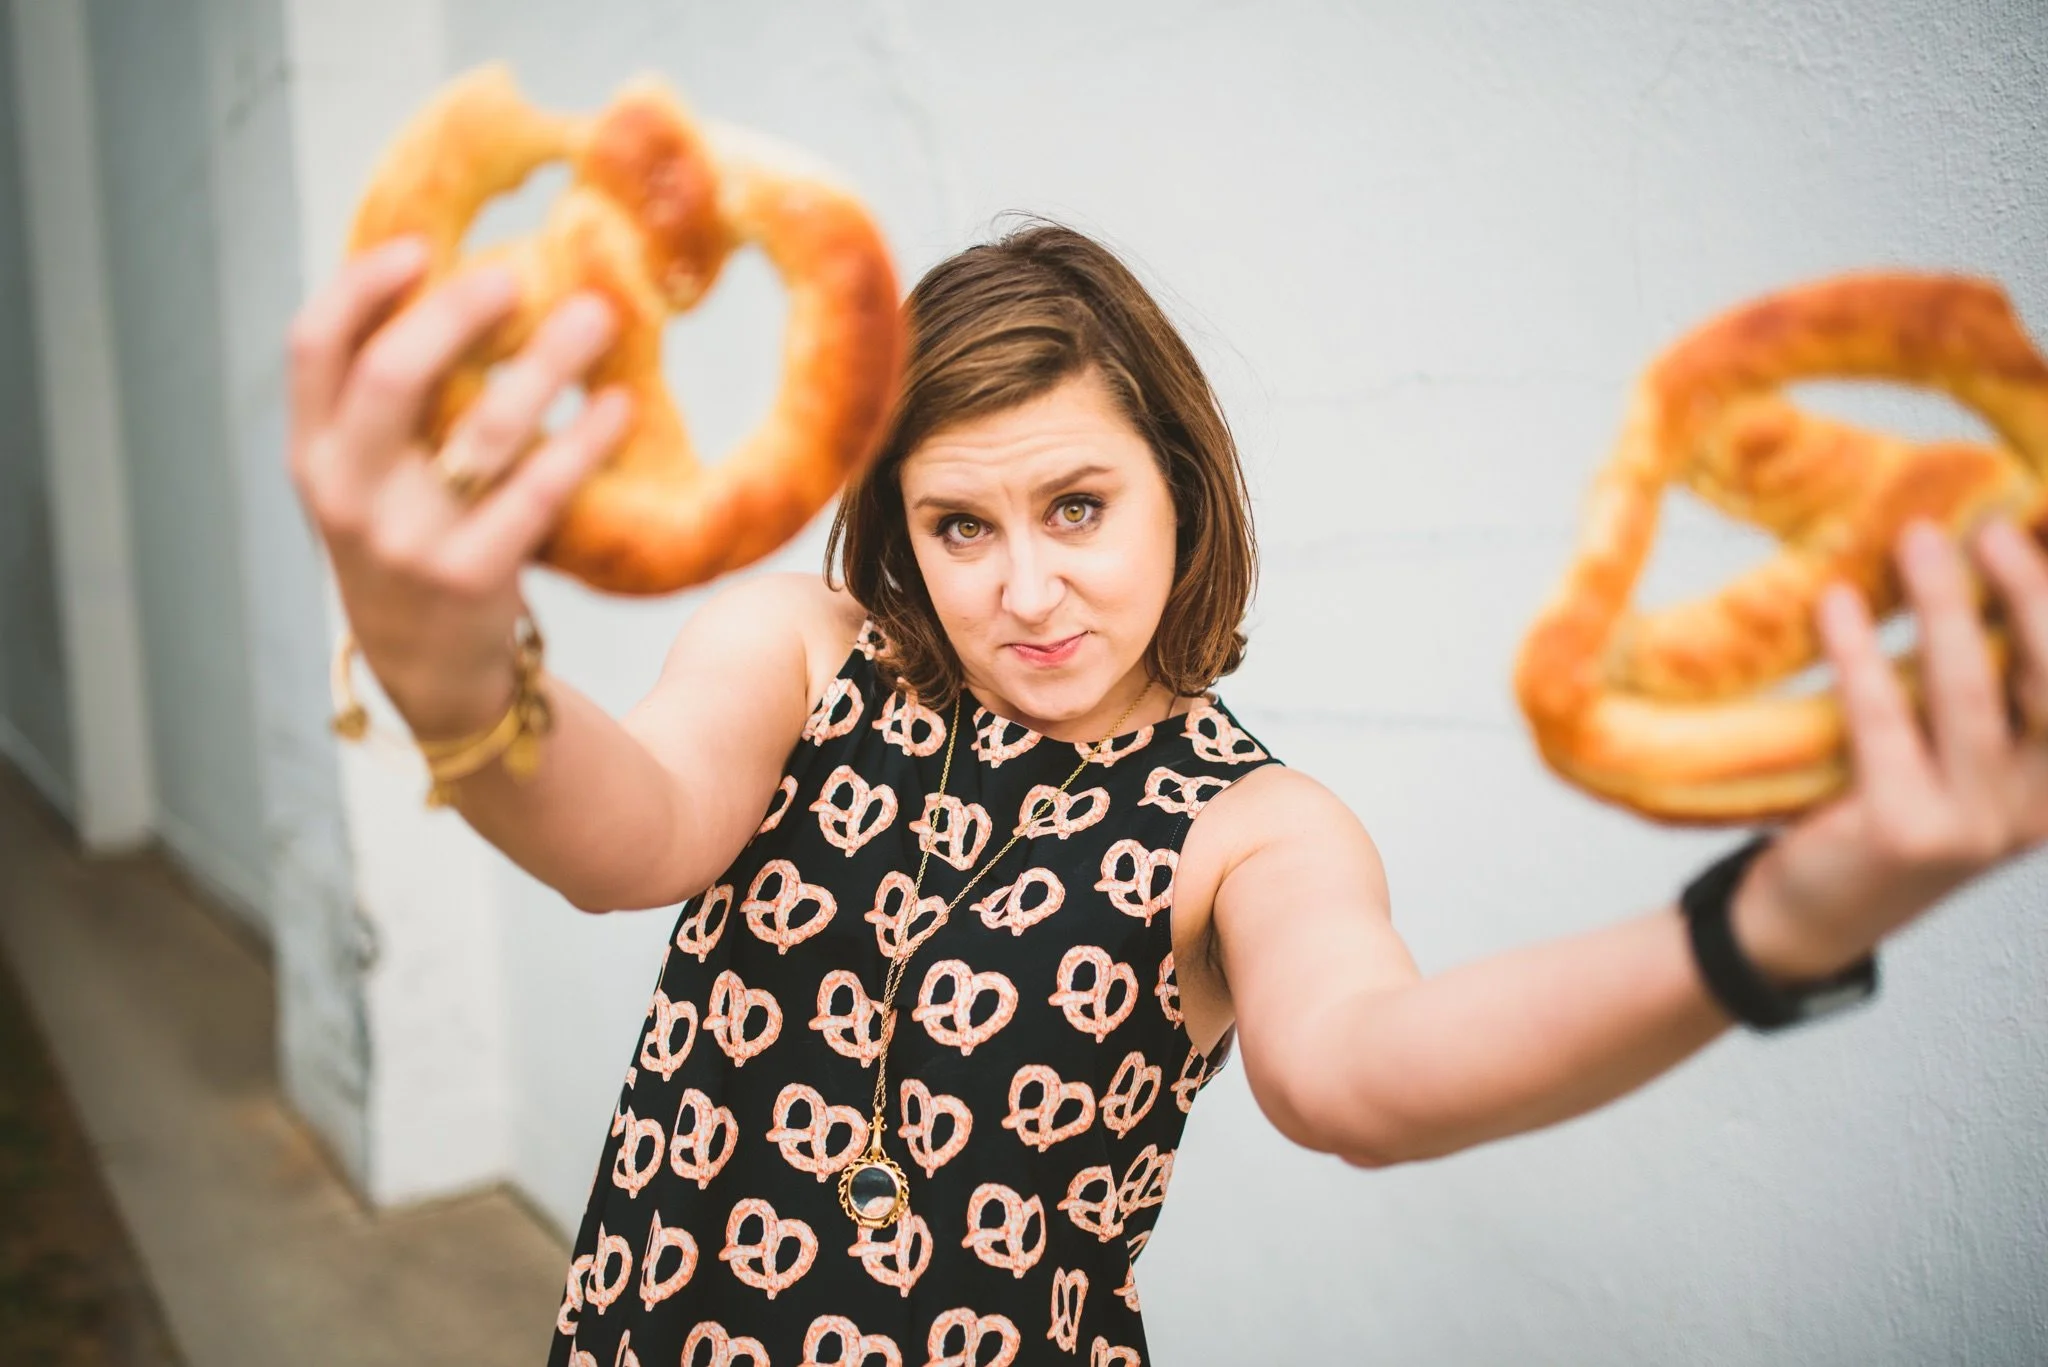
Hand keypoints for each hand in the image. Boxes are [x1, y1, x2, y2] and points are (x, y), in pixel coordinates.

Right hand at [286, 237, 632, 735]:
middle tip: (522, 276)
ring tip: (599, 319)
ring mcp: (406, 541)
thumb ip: (390, 402)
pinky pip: (536, 493)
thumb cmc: (413, 542)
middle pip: (393, 374)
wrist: (431, 672)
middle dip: (458, 313)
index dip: (362, 285)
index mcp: (311, 454)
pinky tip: (620, 407)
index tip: (423, 244)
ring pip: (481, 429)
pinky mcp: (469, 578)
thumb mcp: (371, 477)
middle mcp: (346, 494)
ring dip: (546, 364)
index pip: (313, 346)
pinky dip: (583, 440)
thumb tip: (455, 283)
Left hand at [1731, 517, 2047, 980]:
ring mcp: (1976, 826)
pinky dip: (1859, 653)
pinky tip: (1837, 605)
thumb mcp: (1950, 758)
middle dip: (2031, 594)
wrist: (1806, 922)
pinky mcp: (1906, 831)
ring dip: (1944, 606)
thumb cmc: (1880, 817)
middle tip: (1994, 527)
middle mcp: (2035, 809)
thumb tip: (1978, 567)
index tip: (2045, 529)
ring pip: (1970, 692)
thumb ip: (1979, 689)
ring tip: (1918, 540)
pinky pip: (1882, 719)